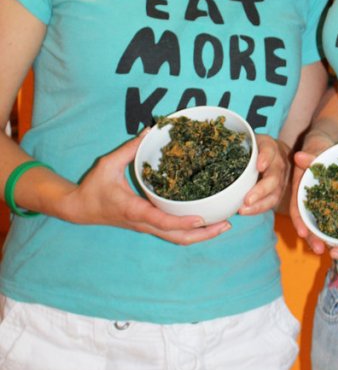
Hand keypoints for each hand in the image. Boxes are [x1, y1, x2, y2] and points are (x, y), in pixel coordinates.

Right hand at [57, 133, 230, 244]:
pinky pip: (172, 233)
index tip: (201, 219)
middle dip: (203, 234)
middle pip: (176, 236)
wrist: (79, 209)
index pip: (161, 220)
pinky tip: (206, 221)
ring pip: (177, 239)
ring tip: (223, 225)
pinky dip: (190, 231)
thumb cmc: (93, 186)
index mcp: (134, 210)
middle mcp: (143, 223)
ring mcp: (146, 227)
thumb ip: (129, 148)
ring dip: (201, 235)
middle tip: (226, 224)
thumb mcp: (107, 164)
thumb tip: (150, 130)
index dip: (182, 221)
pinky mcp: (148, 226)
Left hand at [239, 134, 290, 215]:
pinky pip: (271, 202)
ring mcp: (281, 179)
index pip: (270, 150)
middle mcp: (278, 163)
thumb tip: (209, 152)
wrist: (273, 154)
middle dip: (262, 190)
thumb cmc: (253, 148)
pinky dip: (259, 208)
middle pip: (275, 177)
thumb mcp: (245, 141)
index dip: (266, 158)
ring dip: (260, 204)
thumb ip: (233, 146)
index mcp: (270, 146)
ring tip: (243, 210)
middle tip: (247, 199)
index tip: (259, 166)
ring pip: (275, 193)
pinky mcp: (279, 191)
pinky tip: (246, 211)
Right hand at [288, 148, 328, 254]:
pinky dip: (337, 226)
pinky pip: (333, 215)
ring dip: (324, 236)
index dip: (299, 220)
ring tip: (334, 250)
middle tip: (321, 250)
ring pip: (320, 221)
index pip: (297, 206)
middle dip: (312, 236)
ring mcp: (319, 200)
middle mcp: (307, 196)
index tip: (303, 233)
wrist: (325, 142)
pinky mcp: (333, 200)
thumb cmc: (318, 145)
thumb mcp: (314, 149)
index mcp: (299, 187)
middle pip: (308, 220)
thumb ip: (309, 158)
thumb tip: (299, 157)